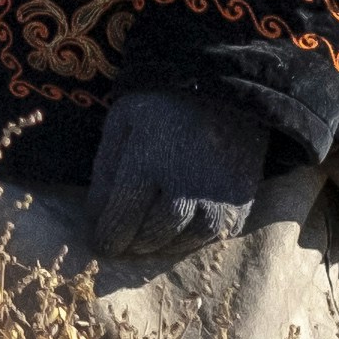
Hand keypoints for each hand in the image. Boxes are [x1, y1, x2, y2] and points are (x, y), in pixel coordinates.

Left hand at [85, 84, 272, 271]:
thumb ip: (107, 167)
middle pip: (152, 234)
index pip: (122, 218)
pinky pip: (212, 237)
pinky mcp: (240, 202)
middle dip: (133, 244)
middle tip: (123, 245)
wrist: (226, 92)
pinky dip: (191, 240)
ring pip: (182, 242)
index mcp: (148, 162)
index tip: (101, 245)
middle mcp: (184, 186)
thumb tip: (97, 214)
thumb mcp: (122, 122)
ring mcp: (216, 198)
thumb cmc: (164, 103)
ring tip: (148, 241)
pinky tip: (179, 233)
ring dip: (161, 247)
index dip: (108, 238)